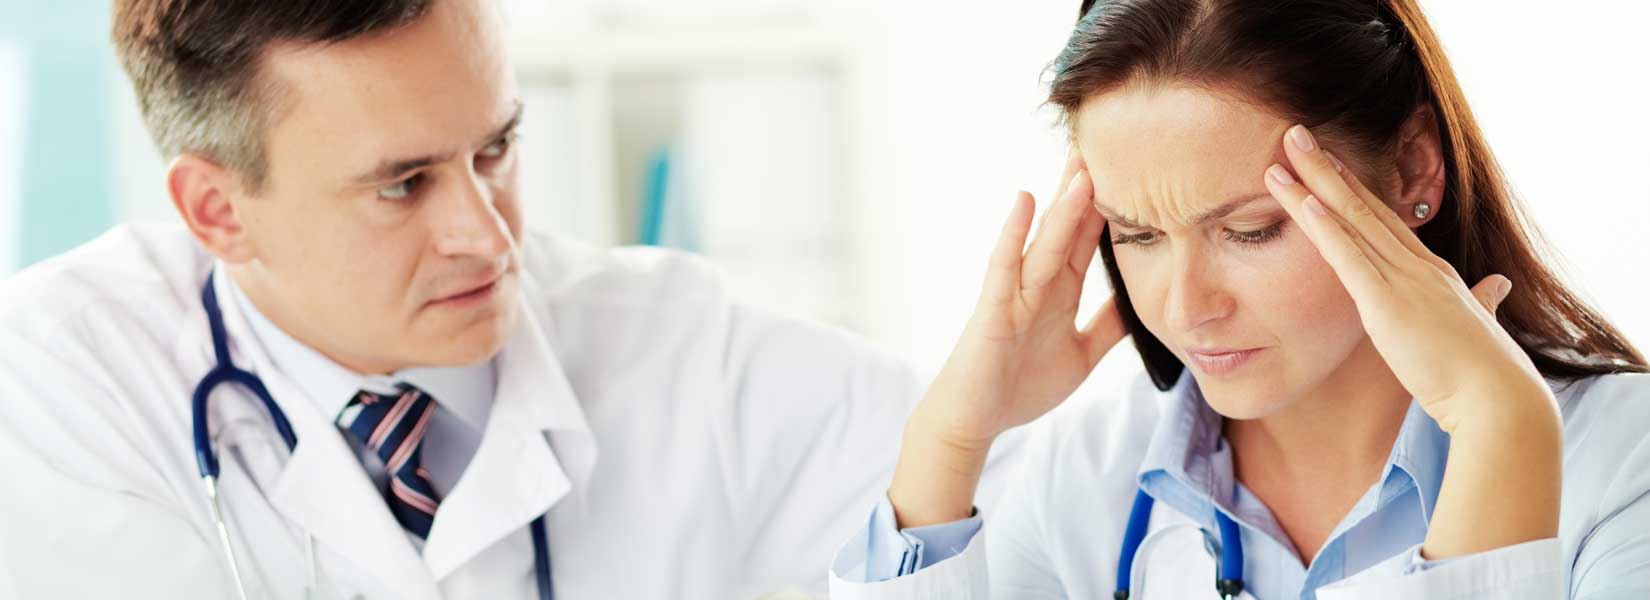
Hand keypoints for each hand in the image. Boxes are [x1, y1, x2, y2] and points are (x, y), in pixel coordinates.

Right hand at [889, 153, 1126, 527]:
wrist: (975, 418)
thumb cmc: (1019, 385)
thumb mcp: (1081, 355)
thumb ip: (1108, 326)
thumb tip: (1142, 303)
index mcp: (1059, 293)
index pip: (1090, 242)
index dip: (1110, 209)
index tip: (1136, 172)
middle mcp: (1039, 284)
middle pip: (1069, 229)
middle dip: (1088, 191)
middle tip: (1108, 145)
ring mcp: (1015, 293)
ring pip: (1045, 241)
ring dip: (1064, 205)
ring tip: (1081, 166)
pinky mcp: (994, 309)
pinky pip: (1005, 265)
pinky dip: (1014, 233)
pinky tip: (1024, 200)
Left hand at [1261, 125, 1553, 432]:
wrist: (1498, 400)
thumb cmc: (1484, 372)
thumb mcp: (1475, 327)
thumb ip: (1481, 302)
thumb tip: (1497, 287)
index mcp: (1430, 273)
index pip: (1383, 221)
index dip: (1352, 188)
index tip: (1326, 161)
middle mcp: (1416, 266)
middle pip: (1362, 206)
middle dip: (1325, 168)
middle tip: (1294, 133)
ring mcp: (1403, 281)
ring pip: (1350, 221)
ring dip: (1313, 185)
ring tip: (1283, 153)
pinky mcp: (1388, 305)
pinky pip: (1350, 259)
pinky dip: (1326, 228)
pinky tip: (1303, 202)